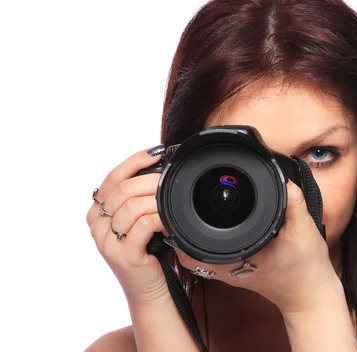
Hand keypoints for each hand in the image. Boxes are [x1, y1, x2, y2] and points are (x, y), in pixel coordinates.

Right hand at [86, 146, 168, 305]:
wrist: (149, 290)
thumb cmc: (148, 251)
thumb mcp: (138, 221)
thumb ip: (137, 198)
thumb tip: (158, 166)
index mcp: (97, 214)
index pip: (112, 178)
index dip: (134, 161)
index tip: (156, 152)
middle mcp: (98, 227)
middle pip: (122, 190)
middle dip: (150, 180)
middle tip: (170, 179)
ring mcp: (108, 243)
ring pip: (132, 206)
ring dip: (157, 199)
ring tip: (172, 200)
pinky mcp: (124, 256)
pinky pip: (142, 226)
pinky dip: (159, 217)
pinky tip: (169, 218)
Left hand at [176, 179, 341, 314]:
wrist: (311, 294)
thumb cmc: (307, 269)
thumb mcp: (304, 230)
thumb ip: (293, 202)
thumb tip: (283, 179)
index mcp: (240, 260)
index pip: (196, 250)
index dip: (182, 230)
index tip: (180, 209)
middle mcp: (230, 270)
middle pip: (188, 252)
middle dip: (181, 229)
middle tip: (181, 205)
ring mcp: (230, 273)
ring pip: (197, 256)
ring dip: (191, 236)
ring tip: (192, 212)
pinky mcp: (236, 271)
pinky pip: (211, 256)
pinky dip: (207, 242)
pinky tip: (213, 226)